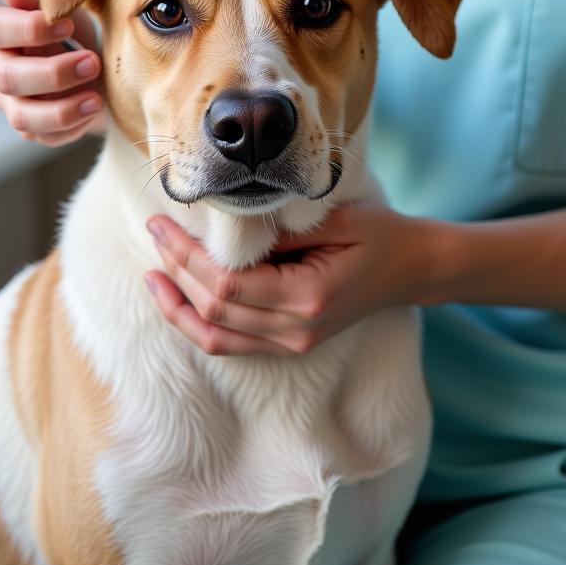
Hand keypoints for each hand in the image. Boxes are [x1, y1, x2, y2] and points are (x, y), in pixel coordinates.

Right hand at [0, 0, 105, 146]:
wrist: (96, 61)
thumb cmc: (73, 28)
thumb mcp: (62, 4)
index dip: (28, 29)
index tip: (67, 25)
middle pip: (5, 77)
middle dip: (53, 73)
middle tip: (92, 62)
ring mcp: (7, 100)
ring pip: (21, 116)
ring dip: (62, 110)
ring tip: (96, 98)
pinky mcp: (29, 127)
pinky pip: (44, 135)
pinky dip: (72, 124)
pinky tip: (92, 108)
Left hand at [144, 204, 443, 356]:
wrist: (412, 269)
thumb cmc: (379, 234)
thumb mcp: (337, 219)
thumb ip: (283, 226)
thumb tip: (226, 221)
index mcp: (309, 298)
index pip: (228, 286)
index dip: (187, 257)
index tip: (164, 222)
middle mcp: (297, 331)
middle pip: (215, 311)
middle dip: (176, 270)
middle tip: (155, 230)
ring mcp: (292, 344)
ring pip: (215, 338)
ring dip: (177, 305)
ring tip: (152, 270)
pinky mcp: (287, 345)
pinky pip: (229, 345)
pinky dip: (196, 323)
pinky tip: (175, 296)